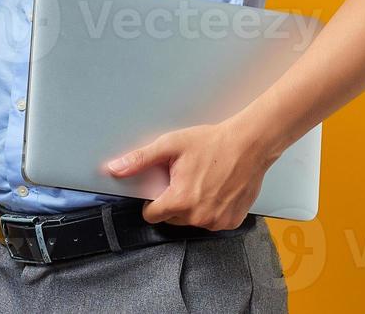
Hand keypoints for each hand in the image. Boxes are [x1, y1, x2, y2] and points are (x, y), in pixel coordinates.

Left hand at [105, 120, 278, 230]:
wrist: (250, 144)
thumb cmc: (212, 143)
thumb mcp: (171, 145)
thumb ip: (140, 160)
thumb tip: (114, 168)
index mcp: (180, 201)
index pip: (151, 215)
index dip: (153, 201)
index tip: (164, 188)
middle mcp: (199, 217)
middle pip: (172, 218)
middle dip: (174, 202)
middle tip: (188, 179)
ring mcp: (217, 222)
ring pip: (192, 221)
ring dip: (193, 206)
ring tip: (205, 182)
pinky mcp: (231, 222)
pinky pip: (212, 221)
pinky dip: (212, 209)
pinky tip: (218, 190)